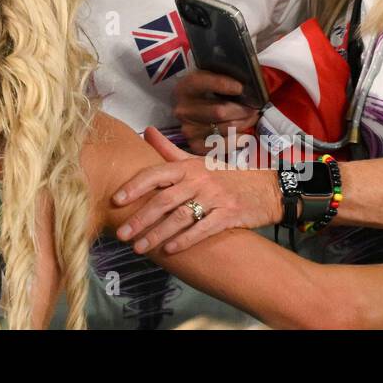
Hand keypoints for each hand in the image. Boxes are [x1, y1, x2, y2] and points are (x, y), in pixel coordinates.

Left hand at [112, 126, 281, 254]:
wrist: (267, 188)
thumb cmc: (226, 175)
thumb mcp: (198, 160)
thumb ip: (170, 150)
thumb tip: (147, 131)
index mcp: (188, 166)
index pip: (156, 174)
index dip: (134, 186)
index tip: (116, 200)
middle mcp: (199, 180)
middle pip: (164, 200)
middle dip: (140, 219)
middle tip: (122, 234)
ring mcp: (214, 198)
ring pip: (180, 218)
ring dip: (157, 235)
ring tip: (139, 248)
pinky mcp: (229, 215)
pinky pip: (203, 229)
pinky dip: (185, 240)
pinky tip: (169, 251)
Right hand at [171, 68, 260, 149]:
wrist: (195, 114)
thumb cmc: (208, 94)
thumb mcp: (209, 80)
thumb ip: (222, 78)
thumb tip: (246, 84)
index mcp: (185, 88)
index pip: (201, 82)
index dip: (221, 84)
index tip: (240, 87)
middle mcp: (183, 110)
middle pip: (219, 111)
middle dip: (242, 110)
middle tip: (255, 107)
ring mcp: (188, 130)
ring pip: (225, 128)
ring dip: (244, 123)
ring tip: (252, 117)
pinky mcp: (196, 146)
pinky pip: (225, 145)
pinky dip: (238, 139)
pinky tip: (244, 133)